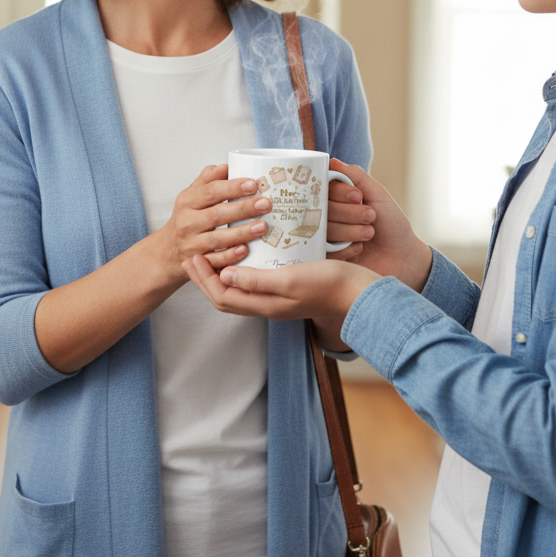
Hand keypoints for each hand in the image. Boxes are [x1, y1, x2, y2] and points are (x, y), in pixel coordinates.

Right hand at [151, 164, 271, 284]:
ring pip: (218, 239)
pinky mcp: (197, 262)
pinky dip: (230, 255)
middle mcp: (187, 222)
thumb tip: (227, 165)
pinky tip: (246, 249)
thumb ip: (208, 179)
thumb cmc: (187, 217)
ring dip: (241, 233)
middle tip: (266, 203)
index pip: (211, 191)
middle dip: (243, 208)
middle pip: (217, 214)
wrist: (168, 251)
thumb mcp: (191, 196)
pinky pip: (215, 260)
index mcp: (187, 201)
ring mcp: (192, 244)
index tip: (253, 184)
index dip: (232, 188)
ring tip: (263, 226)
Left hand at [182, 254, 378, 348]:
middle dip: (207, 277)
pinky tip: (248, 251)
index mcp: (265, 305)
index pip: (222, 296)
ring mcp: (279, 297)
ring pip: (241, 287)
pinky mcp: (290, 287)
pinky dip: (244, 268)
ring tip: (215, 252)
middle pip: (227, 295)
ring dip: (224, 271)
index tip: (194, 256)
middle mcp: (268, 304)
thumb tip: (225, 275)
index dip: (204, 278)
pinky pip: (257, 280)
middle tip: (195, 254)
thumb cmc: (328, 285)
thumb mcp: (290, 280)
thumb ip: (257, 280)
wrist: (361, 293)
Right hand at [326, 159, 431, 290]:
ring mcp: (325, 237)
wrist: (402, 257)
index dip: (340, 192)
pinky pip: (324, 250)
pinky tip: (359, 248)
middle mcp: (328, 215)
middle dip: (350, 213)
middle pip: (322, 208)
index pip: (324, 188)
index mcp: (338, 198)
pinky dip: (345, 248)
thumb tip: (331, 162)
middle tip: (371, 217)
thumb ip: (355, 176)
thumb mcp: (378, 194)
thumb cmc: (392, 224)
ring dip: (351, 231)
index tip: (358, 197)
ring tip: (370, 233)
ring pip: (324, 229)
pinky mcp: (326, 257)